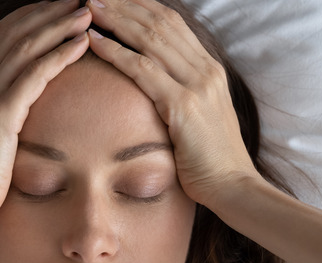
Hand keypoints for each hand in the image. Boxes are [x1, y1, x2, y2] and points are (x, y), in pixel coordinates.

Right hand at [0, 0, 91, 222]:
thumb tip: (14, 117)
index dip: (26, 20)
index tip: (52, 11)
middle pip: (12, 33)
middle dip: (45, 13)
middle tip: (74, 1)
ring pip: (25, 47)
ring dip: (57, 26)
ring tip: (84, 13)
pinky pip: (35, 74)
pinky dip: (60, 54)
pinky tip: (81, 44)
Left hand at [86, 0, 260, 207]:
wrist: (232, 185)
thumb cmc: (211, 158)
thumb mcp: (200, 117)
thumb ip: (181, 94)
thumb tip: (153, 85)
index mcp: (209, 69)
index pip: (173, 24)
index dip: (142, 7)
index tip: (116, 0)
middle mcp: (204, 69)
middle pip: (160, 23)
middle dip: (125, 5)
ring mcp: (196, 84)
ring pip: (150, 38)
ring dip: (116, 20)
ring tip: (89, 9)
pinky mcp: (183, 105)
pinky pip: (142, 69)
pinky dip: (115, 52)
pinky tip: (94, 42)